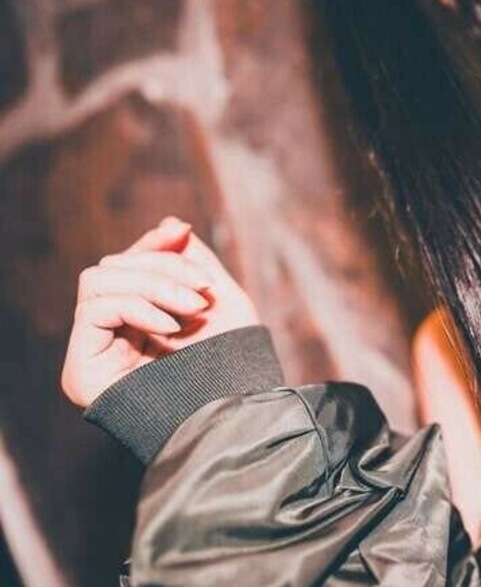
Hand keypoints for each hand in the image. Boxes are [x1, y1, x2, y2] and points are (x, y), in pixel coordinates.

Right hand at [61, 217, 259, 407]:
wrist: (238, 415)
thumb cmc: (236, 365)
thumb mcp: (221, 302)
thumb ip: (194, 263)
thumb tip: (170, 224)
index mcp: (141, 322)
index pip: (128, 267)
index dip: (151, 246)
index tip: (181, 232)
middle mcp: (113, 337)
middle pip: (113, 267)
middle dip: (161, 267)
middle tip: (202, 291)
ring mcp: (95, 354)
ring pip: (98, 281)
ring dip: (151, 285)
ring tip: (192, 309)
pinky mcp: (81, 371)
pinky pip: (93, 310)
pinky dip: (135, 306)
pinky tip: (170, 327)